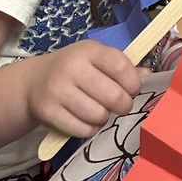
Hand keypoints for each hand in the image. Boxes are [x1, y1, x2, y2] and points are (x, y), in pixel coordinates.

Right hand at [25, 39, 142, 138]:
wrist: (32, 83)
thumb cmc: (73, 70)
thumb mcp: (95, 60)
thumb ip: (121, 67)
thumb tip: (148, 75)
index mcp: (89, 50)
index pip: (121, 67)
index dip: (133, 83)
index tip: (132, 89)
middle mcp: (72, 67)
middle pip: (114, 96)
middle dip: (123, 105)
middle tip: (118, 105)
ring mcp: (59, 90)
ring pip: (99, 116)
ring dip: (104, 118)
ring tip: (98, 110)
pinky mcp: (49, 112)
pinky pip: (83, 130)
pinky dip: (89, 129)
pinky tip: (84, 119)